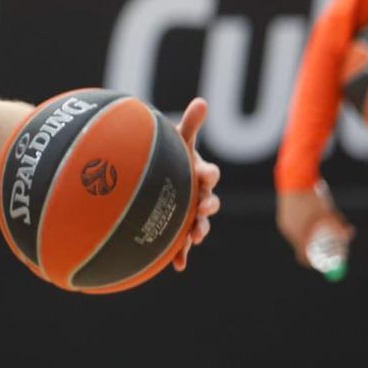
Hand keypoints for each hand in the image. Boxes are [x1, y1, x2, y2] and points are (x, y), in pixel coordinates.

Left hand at [172, 97, 220, 271]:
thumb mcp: (178, 142)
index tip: (203, 173)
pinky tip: (177, 266)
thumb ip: (190, 126)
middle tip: (203, 206)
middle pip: (209, 202)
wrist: (157, 181)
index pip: (209, 173)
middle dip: (209, 205)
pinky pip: (182, 245)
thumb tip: (201, 101)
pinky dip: (180, 255)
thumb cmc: (171, 159)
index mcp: (200, 175)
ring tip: (195, 235)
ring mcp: (190, 215)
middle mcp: (199, 196)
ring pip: (199, 225)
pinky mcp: (178, 231)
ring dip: (199, 230)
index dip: (208, 173)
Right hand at [277, 179, 353, 267]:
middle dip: (318, 245)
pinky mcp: (283, 217)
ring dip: (312, 234)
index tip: (328, 259)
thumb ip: (338, 225)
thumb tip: (348, 235)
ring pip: (300, 236)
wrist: (294, 178)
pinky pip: (295, 228)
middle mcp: (288, 231)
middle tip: (331, 240)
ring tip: (322, 219)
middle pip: (303, 247)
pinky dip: (306, 227)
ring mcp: (284, 224)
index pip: (304, 257)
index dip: (316, 261)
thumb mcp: (328, 212)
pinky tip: (311, 215)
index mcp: (298, 233)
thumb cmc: (312, 196)